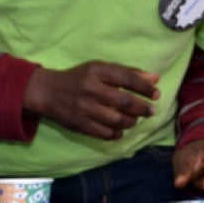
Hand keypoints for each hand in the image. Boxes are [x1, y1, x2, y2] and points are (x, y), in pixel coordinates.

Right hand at [23, 62, 159, 139]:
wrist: (47, 92)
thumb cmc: (80, 77)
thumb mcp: (101, 68)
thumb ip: (127, 73)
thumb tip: (155, 78)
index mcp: (97, 71)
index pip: (127, 78)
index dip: (145, 87)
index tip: (156, 93)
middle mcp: (91, 89)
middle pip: (124, 102)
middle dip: (142, 108)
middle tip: (151, 110)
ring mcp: (84, 109)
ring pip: (117, 120)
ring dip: (131, 121)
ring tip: (135, 119)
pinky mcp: (80, 125)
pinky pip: (105, 133)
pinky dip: (117, 133)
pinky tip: (121, 129)